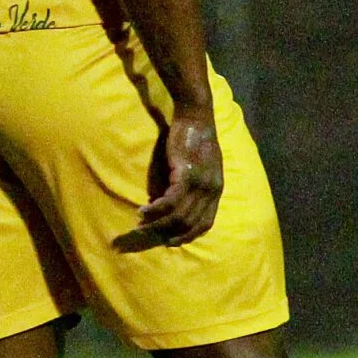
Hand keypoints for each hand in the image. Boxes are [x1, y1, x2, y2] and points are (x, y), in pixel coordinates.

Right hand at [123, 111, 222, 249]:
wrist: (196, 116)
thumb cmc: (196, 138)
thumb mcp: (203, 165)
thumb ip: (195, 184)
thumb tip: (177, 201)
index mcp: (217, 190)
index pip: (206, 223)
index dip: (188, 235)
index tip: (171, 241)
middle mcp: (211, 191)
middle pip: (189, 224)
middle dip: (168, 234)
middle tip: (148, 237)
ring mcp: (200, 184)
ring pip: (178, 216)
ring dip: (157, 224)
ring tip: (140, 224)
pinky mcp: (185, 175)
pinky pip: (169, 201)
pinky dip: (155, 210)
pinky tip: (142, 210)